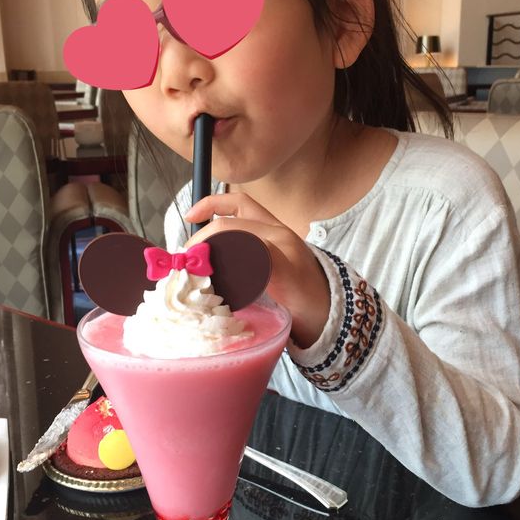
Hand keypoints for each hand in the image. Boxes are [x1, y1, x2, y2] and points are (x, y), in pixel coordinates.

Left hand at [185, 193, 329, 347]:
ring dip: (211, 257)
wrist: (332, 316)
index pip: (241, 203)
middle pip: (230, 225)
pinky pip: (255, 260)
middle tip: (187, 264)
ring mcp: (286, 251)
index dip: (211, 203)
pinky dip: (233, 272)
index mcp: (275, 230)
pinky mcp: (287, 272)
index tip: (189, 214)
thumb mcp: (270, 271)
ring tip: (199, 277)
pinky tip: (223, 288)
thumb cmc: (297, 297)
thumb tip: (203, 266)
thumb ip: (244, 261)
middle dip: (201, 242)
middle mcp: (281, 235)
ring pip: (238, 240)